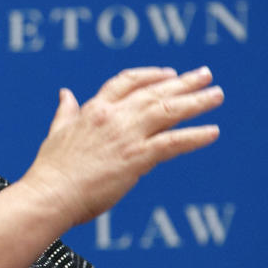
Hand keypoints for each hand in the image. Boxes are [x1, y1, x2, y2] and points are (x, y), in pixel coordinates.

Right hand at [20, 66, 223, 225]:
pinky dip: (195, 136)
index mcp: (93, 109)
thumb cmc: (51, 170)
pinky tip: (213, 132)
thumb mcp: (56, 132)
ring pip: (169, 111)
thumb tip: (65, 92)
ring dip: (197, 101)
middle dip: (183, 82)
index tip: (169, 73)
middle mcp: (113, 116)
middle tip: (206, 74)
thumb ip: (66, 111)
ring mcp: (127, 136)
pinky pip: (173, 143)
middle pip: (155, 91)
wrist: (50, 194)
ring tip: (217, 94)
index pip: (127, 82)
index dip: (150, 75)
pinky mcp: (137, 158)